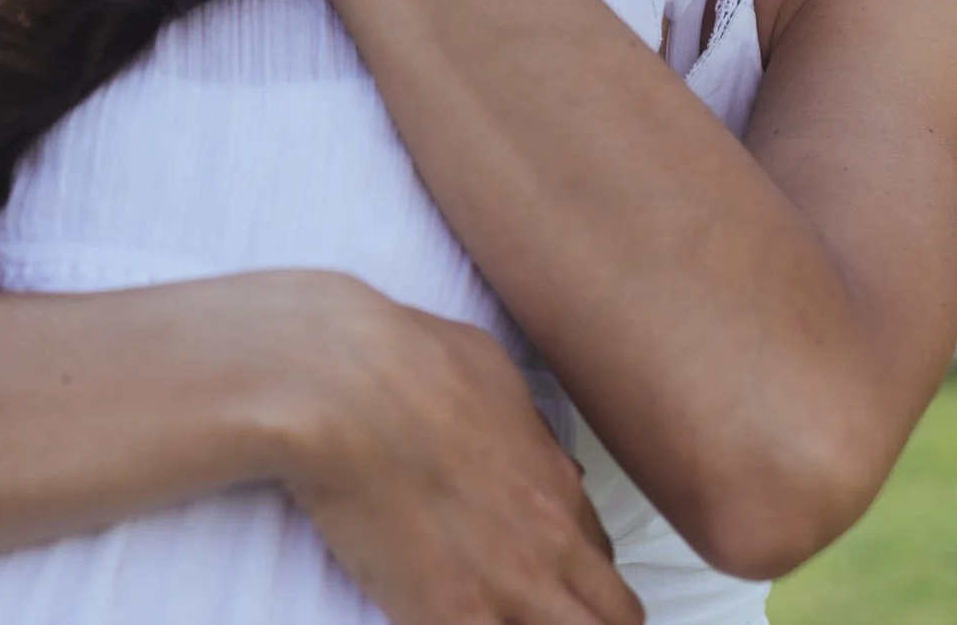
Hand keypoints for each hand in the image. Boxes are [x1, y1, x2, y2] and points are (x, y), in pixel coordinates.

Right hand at [278, 283, 643, 624]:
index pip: (600, 558)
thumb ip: (516, 418)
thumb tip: (521, 437)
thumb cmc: (402, 358)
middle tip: (535, 610)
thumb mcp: (486, 366)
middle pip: (615, 618)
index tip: (545, 579)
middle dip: (587, 620)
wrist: (341, 389)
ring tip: (496, 611)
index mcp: (554, 486)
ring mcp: (509, 588)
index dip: (576, 577)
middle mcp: (550, 544)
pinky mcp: (453, 615)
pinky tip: (445, 615)